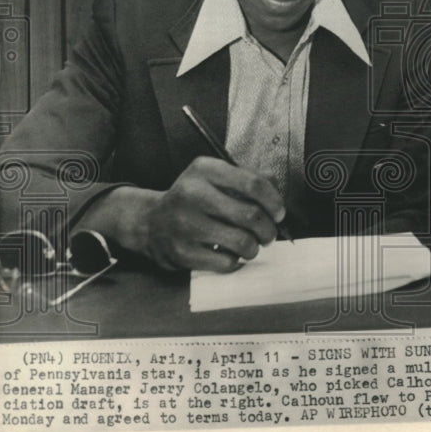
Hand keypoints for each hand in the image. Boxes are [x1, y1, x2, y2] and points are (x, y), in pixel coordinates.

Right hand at [106, 157, 286, 270]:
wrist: (151, 223)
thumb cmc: (194, 198)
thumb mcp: (215, 176)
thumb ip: (248, 177)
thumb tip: (277, 189)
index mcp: (204, 169)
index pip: (253, 183)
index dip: (274, 201)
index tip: (279, 213)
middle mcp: (192, 194)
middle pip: (252, 215)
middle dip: (269, 229)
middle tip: (269, 234)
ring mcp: (185, 225)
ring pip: (243, 242)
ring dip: (255, 247)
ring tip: (251, 245)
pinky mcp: (182, 252)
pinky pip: (227, 262)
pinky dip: (236, 260)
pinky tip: (230, 253)